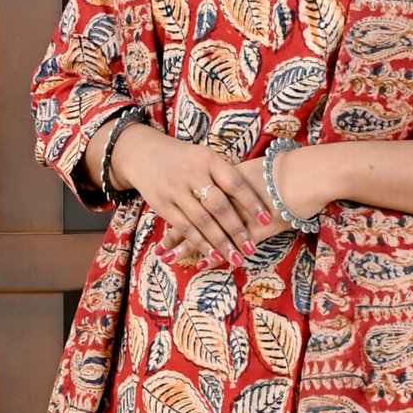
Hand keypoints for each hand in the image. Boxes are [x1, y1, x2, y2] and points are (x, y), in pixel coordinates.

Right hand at [110, 122, 273, 264]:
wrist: (145, 154)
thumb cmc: (186, 159)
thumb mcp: (206, 158)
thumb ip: (224, 176)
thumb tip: (258, 196)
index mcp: (208, 159)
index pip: (234, 183)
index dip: (251, 202)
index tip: (267, 220)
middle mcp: (192, 173)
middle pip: (219, 206)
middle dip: (237, 230)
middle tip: (251, 248)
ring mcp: (175, 190)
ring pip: (202, 221)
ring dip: (220, 242)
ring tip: (236, 258)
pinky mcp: (163, 205)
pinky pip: (185, 228)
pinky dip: (200, 244)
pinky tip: (214, 256)